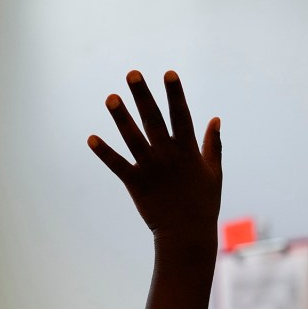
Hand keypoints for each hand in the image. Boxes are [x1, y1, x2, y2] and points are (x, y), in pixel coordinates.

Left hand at [88, 70, 221, 246]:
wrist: (187, 235)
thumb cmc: (203, 203)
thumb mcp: (214, 172)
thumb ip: (213, 144)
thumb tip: (216, 119)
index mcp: (188, 151)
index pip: (181, 116)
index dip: (175, 94)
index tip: (169, 73)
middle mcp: (168, 155)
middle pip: (154, 120)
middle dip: (143, 96)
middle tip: (132, 73)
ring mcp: (151, 169)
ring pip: (133, 138)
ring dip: (121, 117)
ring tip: (110, 97)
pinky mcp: (136, 184)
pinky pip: (117, 165)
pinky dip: (104, 152)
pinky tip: (91, 138)